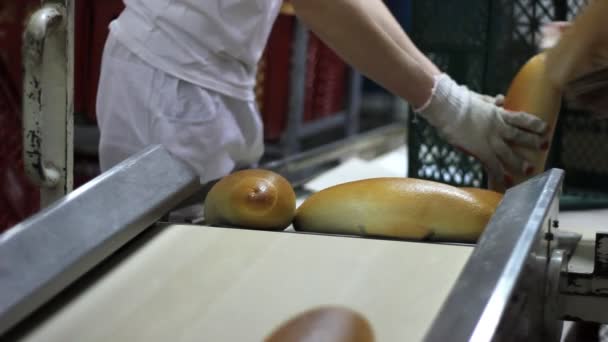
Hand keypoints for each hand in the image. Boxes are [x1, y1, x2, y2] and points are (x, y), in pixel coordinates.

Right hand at [415, 74, 548, 186]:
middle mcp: (498, 127)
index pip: (522, 119)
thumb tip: (500, 99)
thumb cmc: (458, 100)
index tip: (544, 128)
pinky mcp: (481, 150)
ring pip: (509, 153)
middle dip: (533, 141)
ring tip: (529, 169)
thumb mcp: (478, 97)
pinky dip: (500, 174)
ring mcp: (490, 140)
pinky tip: (507, 182)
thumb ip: (489, 101)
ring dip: (520, 162)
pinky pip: (493, 165)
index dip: (534, 124)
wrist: (448, 108)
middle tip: (545, 146)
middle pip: (520, 136)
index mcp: (498, 113)